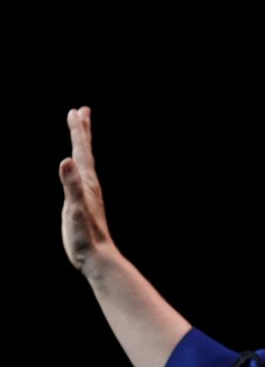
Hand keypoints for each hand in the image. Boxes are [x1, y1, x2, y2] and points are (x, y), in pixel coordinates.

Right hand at [60, 107, 115, 272]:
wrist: (97, 256)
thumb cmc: (85, 235)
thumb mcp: (74, 209)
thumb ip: (71, 185)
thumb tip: (67, 160)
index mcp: (86, 182)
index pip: (81, 151)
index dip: (78, 131)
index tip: (75, 111)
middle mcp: (89, 184)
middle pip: (85, 152)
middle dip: (82, 131)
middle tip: (81, 110)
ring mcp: (88, 193)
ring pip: (85, 162)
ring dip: (82, 145)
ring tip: (80, 131)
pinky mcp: (84, 203)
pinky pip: (81, 177)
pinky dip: (78, 165)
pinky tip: (76, 167)